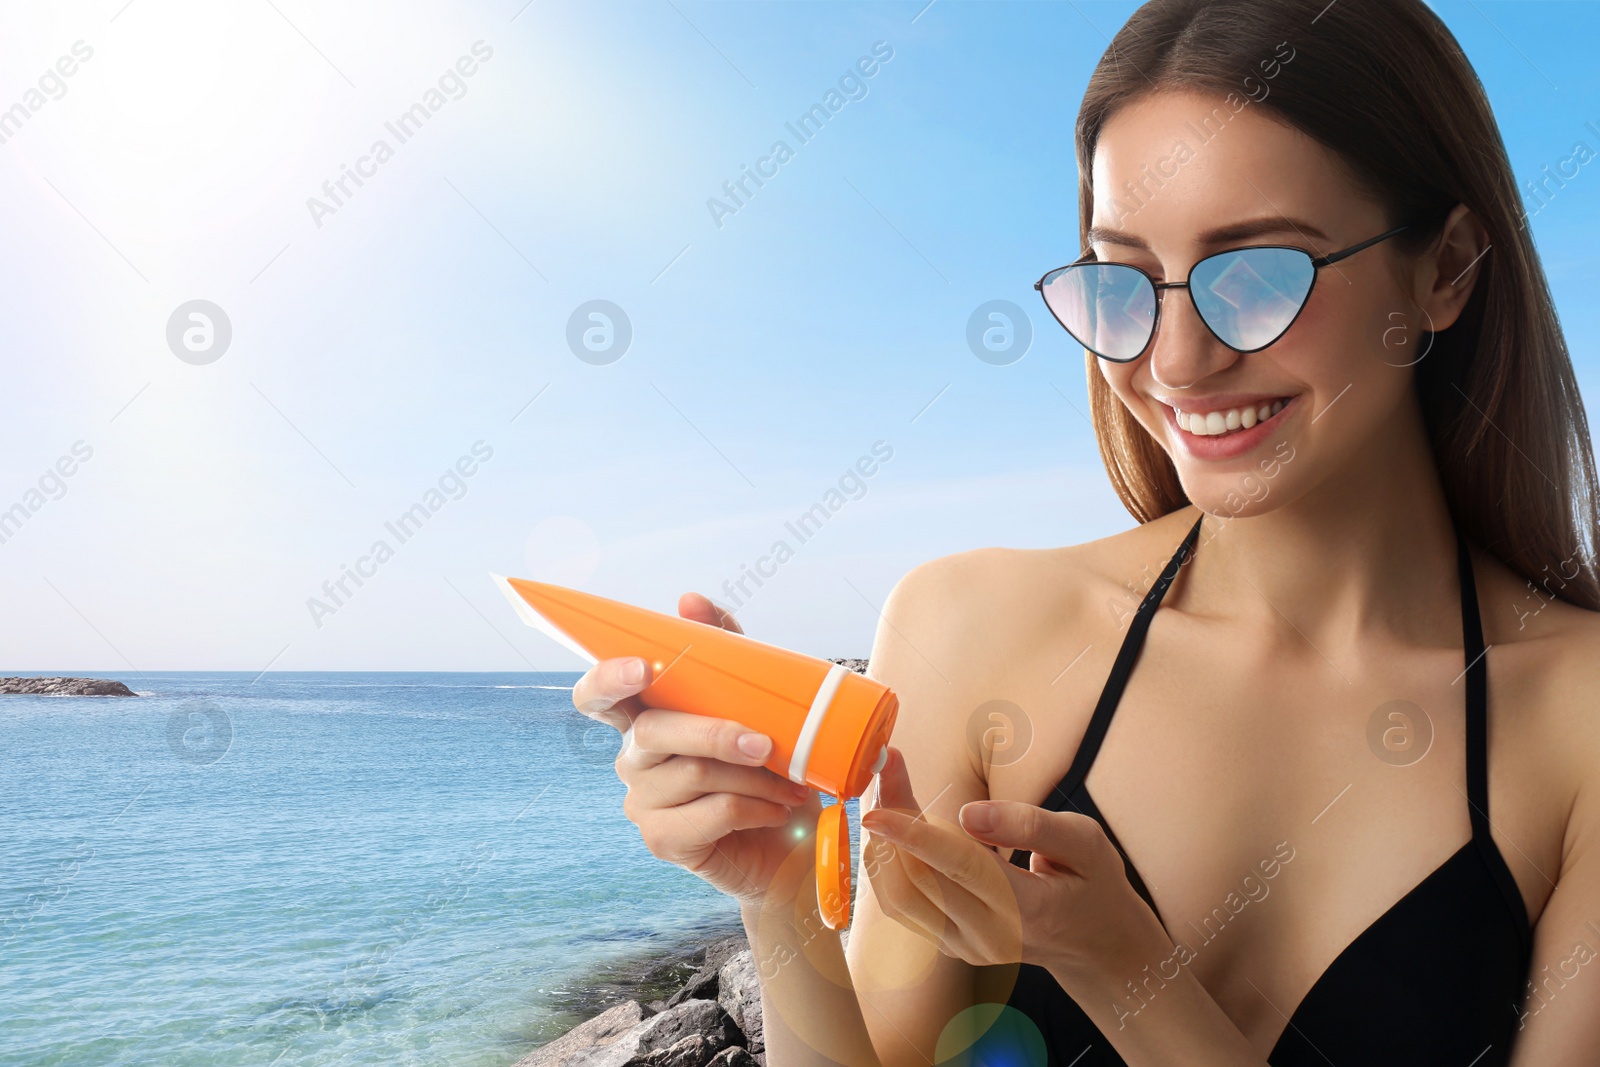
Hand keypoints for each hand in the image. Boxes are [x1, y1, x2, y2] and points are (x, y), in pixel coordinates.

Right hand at [570, 591, 823, 911]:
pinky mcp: (662, 841)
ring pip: (692, 773)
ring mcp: (641, 802)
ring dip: (753, 778)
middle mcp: (633, 758)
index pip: (596, 695)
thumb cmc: (769, 769)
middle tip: (765, 743)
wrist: (792, 846)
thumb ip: (725, 651)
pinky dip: (754, 808)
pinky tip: (776, 812)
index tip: (642, 667)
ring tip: (791, 785)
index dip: (606, 678)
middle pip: (654, 731)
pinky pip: (711, 814)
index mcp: (646, 718)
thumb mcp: (756, 701)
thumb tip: (688, 599)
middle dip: (716, 733)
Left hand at [860, 745, 1167, 985]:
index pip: (960, 868)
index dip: (915, 835)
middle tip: (885, 770)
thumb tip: (968, 813)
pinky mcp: (950, 947)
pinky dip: (890, 864)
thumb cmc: (1093, 884)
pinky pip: (905, 906)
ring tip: (887, 792)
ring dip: (883, 843)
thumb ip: (1030, 825)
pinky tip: (895, 828)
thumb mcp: (1085, 843)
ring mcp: (966, 949)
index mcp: (1028, 910)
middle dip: (893, 821)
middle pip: (920, 879)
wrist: (1097, 945)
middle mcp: (989, 936)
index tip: (878, 809)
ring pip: (900, 898)